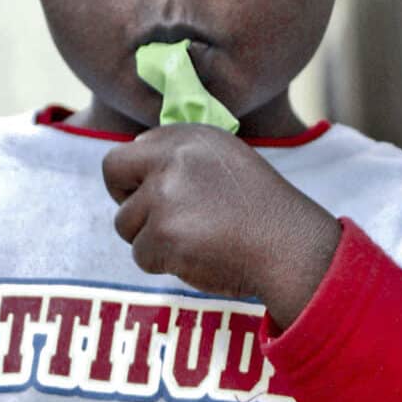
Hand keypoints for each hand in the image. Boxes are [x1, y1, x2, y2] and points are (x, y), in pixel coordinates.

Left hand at [101, 125, 342, 330]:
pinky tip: (197, 258)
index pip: (133, 148)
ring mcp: (166, 195)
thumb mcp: (226, 163)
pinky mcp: (163, 234)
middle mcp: (175, 157)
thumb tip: (134, 161)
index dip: (137, 177)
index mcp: (192, 137)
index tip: (156, 196)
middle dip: (125, 199)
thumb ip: (182, 160)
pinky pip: (141, 255)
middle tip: (153, 221)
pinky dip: (164, 264)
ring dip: (151, 240)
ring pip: (126, 223)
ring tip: (193, 242)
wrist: (289, 247)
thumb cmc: (261, 214)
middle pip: (112, 172)